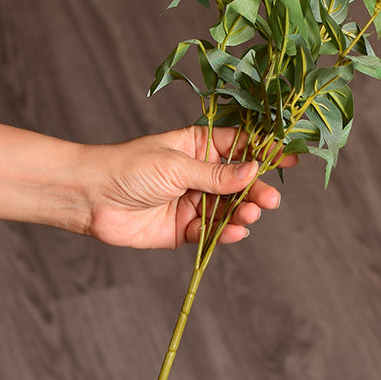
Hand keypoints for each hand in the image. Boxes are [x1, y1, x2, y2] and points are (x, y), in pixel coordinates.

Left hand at [77, 126, 296, 249]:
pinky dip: (225, 233)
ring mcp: (193, 201)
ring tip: (250, 215)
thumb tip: (255, 170)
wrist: (91, 198)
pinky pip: (212, 232)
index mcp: (198, 146)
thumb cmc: (129, 168)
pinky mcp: (183, 229)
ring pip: (229, 208)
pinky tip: (235, 232)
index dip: (265, 152)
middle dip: (257, 190)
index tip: (290, 159)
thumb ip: (217, 174)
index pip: (241, 146)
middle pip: (240, 182)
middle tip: (270, 200)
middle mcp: (199, 174)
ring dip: (244, 212)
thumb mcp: (177, 165)